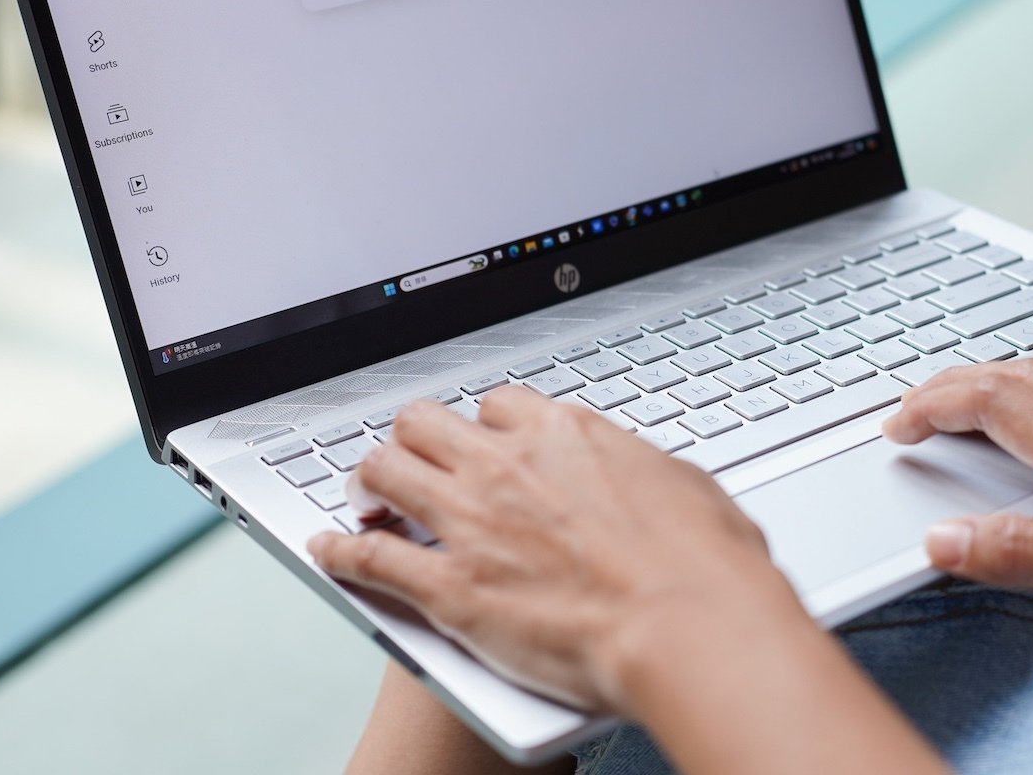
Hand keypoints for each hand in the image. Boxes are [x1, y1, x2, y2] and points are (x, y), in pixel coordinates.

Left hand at [307, 387, 807, 712]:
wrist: (688, 627)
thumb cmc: (704, 569)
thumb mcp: (687, 490)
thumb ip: (645, 477)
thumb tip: (653, 482)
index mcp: (566, 435)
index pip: (500, 405)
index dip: (486, 427)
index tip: (486, 443)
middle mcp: (507, 466)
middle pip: (425, 423)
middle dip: (413, 439)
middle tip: (412, 461)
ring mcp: (471, 523)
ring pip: (384, 472)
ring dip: (368, 482)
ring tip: (364, 497)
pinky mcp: (450, 589)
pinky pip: (369, 558)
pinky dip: (339, 553)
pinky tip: (328, 551)